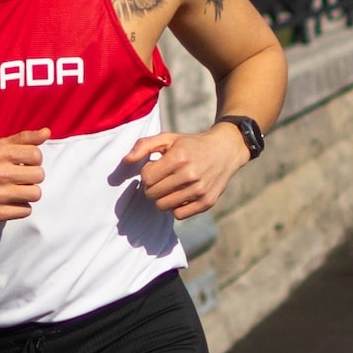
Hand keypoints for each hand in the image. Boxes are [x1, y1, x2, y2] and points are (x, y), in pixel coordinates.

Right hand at [0, 129, 49, 220]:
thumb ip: (23, 139)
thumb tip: (47, 132)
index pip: (36, 155)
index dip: (34, 159)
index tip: (24, 163)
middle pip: (39, 175)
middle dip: (32, 176)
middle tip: (20, 177)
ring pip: (35, 194)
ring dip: (28, 192)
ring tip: (16, 189)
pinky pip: (26, 211)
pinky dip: (20, 207)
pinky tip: (9, 201)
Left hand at [121, 124, 247, 220]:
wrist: (226, 150)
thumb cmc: (191, 145)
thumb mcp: (169, 138)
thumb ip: (144, 145)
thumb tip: (126, 160)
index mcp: (178, 157)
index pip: (146, 177)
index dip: (146, 173)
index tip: (155, 167)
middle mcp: (190, 175)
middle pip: (152, 194)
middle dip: (151, 187)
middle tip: (161, 179)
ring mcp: (200, 190)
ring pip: (163, 206)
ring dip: (162, 198)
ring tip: (170, 187)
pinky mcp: (207, 202)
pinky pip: (179, 215)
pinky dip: (175, 207)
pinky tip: (181, 195)